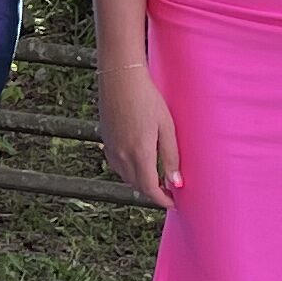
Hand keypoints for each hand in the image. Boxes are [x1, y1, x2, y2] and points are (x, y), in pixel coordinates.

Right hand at [98, 59, 184, 207]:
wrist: (121, 78)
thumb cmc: (147, 98)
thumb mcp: (167, 126)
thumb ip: (171, 156)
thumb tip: (176, 183)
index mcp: (140, 153)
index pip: (150, 188)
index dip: (162, 199)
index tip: (173, 202)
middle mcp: (122, 156)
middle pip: (138, 186)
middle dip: (153, 192)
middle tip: (168, 191)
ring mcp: (112, 149)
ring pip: (126, 177)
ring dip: (141, 182)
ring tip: (156, 177)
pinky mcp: (106, 141)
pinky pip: (117, 166)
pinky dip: (129, 172)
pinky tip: (139, 163)